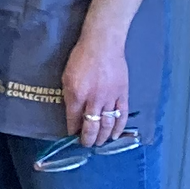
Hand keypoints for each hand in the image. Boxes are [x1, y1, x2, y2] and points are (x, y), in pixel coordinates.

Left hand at [61, 29, 131, 144]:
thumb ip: (69, 96)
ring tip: (98, 143)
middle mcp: (94, 100)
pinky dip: (119, 128)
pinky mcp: (123, 94)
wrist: (103, 44)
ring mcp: (110, 98)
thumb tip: (72, 112)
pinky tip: (114, 135)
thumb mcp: (66, 76)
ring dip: (102, 136)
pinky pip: (122, 115)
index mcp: (77, 95)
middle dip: (88, 139)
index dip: (72, 131)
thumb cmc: (81, 57)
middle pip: (91, 126)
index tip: (72, 136)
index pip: (73, 120)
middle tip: (86, 144)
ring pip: (107, 124)